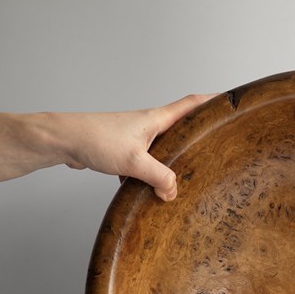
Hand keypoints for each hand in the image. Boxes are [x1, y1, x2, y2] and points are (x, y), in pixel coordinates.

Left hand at [0, 93, 215, 200]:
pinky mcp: (123, 152)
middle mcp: (148, 126)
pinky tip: (147, 191)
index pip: (191, 104)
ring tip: (187, 176)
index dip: (212, 101)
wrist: (63, 140)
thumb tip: (172, 192)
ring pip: (162, 150)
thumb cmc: (96, 139)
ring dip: (172, 162)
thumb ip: (159, 177)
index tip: (230, 101)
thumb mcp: (134, 161)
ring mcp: (135, 139)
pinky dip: (149, 176)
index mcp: (156, 120)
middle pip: (180, 128)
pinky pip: (144, 164)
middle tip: (217, 145)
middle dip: (198, 136)